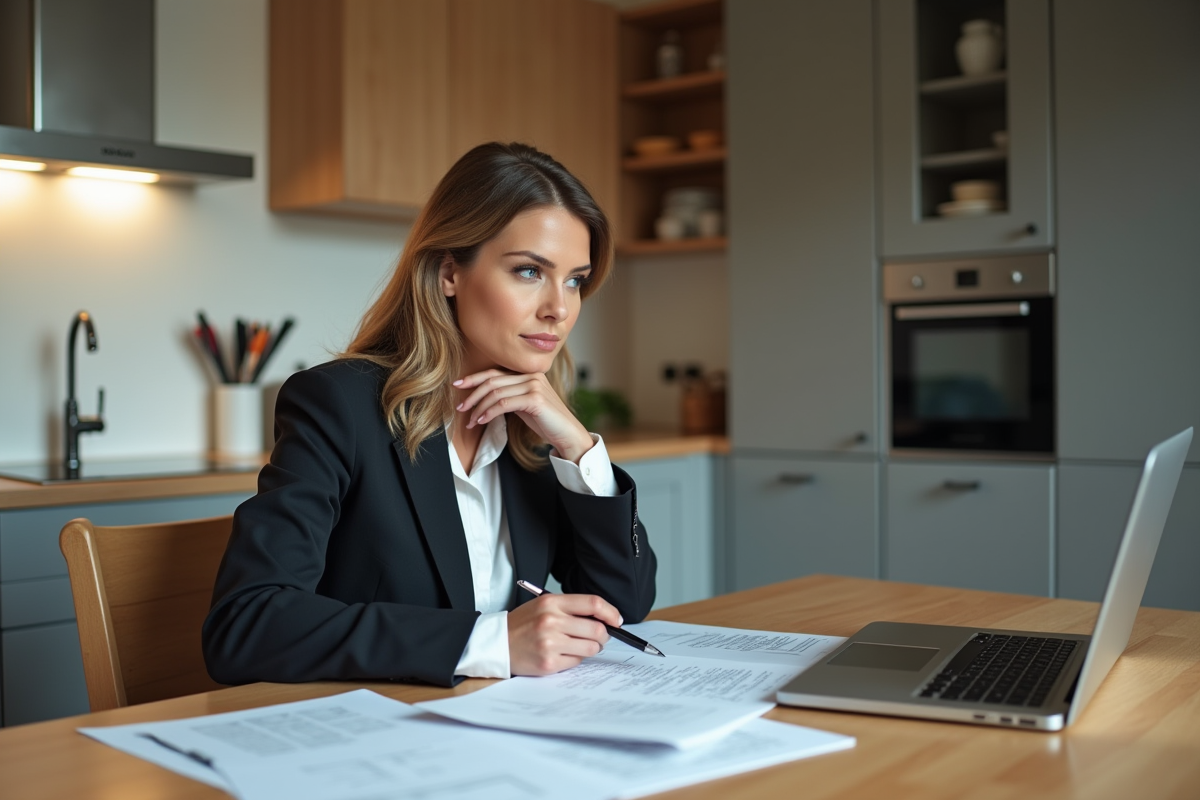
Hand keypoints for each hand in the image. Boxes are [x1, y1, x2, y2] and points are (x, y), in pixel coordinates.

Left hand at [454, 369, 593, 462]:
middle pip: (492, 381)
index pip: (495, 372)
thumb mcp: (524, 404)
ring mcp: (534, 385)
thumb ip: (509, 396)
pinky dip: (489, 413)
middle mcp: (531, 375)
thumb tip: (484, 398)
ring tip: (471, 421)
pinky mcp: (535, 399)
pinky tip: (482, 421)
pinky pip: (504, 404)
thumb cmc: (546, 421)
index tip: (458, 385)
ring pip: (496, 393)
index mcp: (528, 373)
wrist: (567, 433)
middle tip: (460, 408)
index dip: (474, 378)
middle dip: (472, 395)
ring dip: (479, 408)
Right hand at [507, 593, 621, 675]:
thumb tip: (604, 618)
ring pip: (591, 648)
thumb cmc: (523, 624)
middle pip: (597, 629)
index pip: (593, 603)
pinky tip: (562, 654)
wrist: (497, 643)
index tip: (616, 620)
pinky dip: (575, 659)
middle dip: (604, 635)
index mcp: (552, 603)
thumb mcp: (544, 606)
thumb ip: (571, 609)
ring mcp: (550, 643)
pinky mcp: (549, 663)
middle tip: (599, 637)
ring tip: (578, 645)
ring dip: (591, 648)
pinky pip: (577, 662)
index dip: (611, 612)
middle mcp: (552, 621)